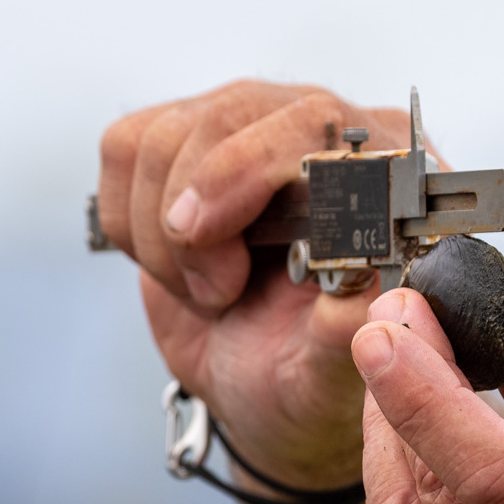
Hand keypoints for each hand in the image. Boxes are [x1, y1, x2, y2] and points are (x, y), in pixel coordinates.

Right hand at [97, 81, 420, 485]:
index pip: (313, 123)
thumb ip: (351, 327)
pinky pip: (123, 149)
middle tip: (216, 292)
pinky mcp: (181, 148)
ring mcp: (246, 131)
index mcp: (381, 178)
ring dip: (163, 234)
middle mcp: (317, 135)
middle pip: (227, 115)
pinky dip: (130, 222)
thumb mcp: (334, 371)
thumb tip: (362, 286)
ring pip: (161, 137)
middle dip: (198, 214)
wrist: (264, 389)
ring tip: (211, 291)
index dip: (247, 169)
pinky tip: (176, 266)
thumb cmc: (311, 375)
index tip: (207, 237)